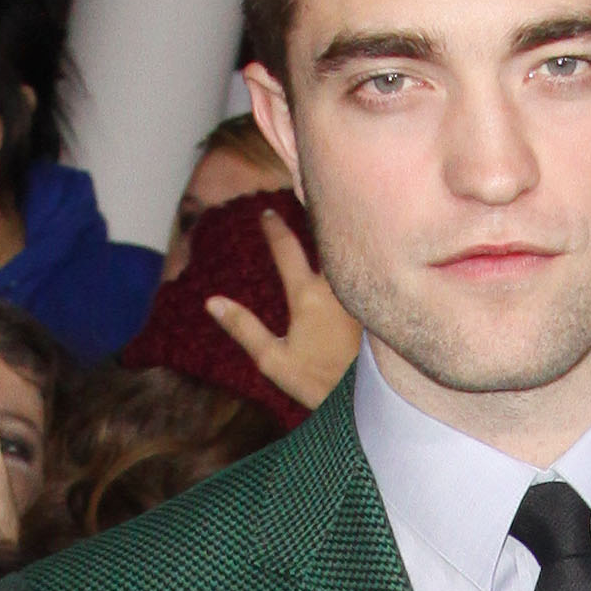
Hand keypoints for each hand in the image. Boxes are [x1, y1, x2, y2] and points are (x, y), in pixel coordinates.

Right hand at [202, 209, 359, 412]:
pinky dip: (360, 252)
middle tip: (307, 191)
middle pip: (326, 235)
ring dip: (340, 231)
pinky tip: (362, 244)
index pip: (286, 247)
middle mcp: (337, 284)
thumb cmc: (319, 383)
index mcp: (307, 294)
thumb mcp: (273, 361)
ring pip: (349, 248)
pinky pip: (367, 266)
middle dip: (316, 213)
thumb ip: (243, 329)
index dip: (274, 228)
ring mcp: (361, 290)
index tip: (267, 215)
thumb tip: (211, 303)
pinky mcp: (378, 301)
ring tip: (335, 210)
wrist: (371, 399)